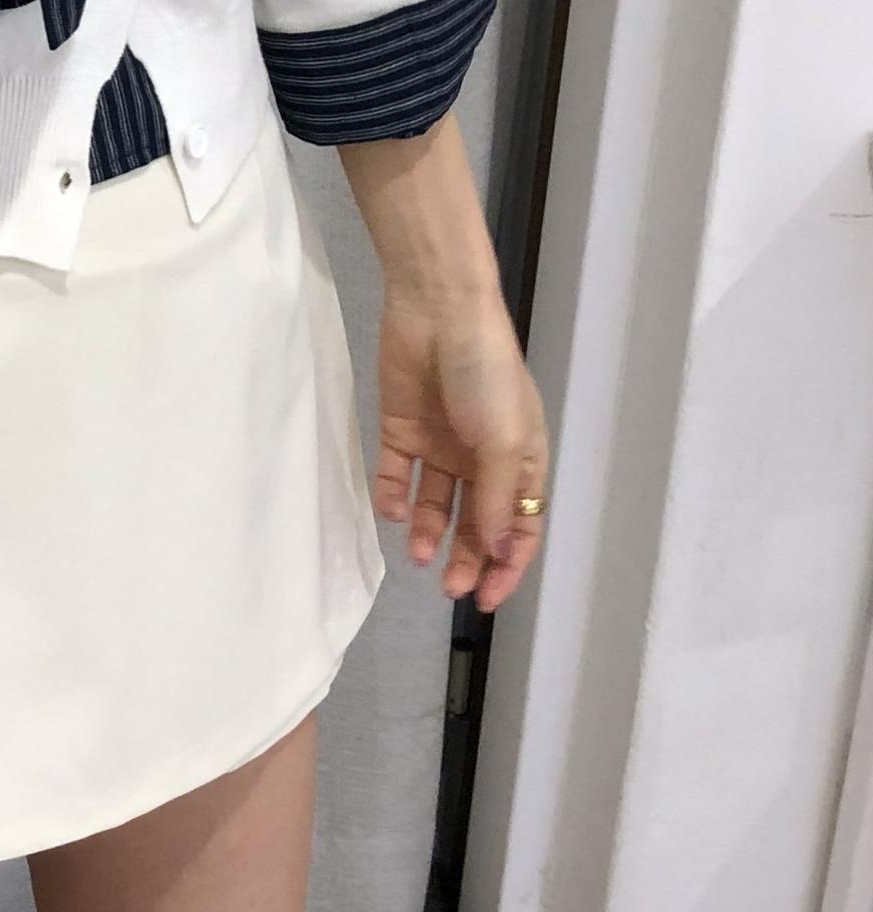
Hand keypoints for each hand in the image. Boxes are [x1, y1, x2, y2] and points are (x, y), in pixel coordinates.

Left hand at [371, 286, 548, 610]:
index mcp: (519, 459)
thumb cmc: (485, 376)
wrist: (437, 312)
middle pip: (476, 522)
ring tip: (417, 553)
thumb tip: (500, 554)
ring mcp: (440, 445)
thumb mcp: (503, 441)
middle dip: (466, 558)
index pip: (519, 526)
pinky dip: (392, 496)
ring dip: (428, 532)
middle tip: (448, 586)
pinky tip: (391, 511)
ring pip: (435, 504)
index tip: (487, 599)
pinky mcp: (401, 430)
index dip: (508, 565)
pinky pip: (395, 474)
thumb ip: (498, 499)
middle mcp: (481, 458)